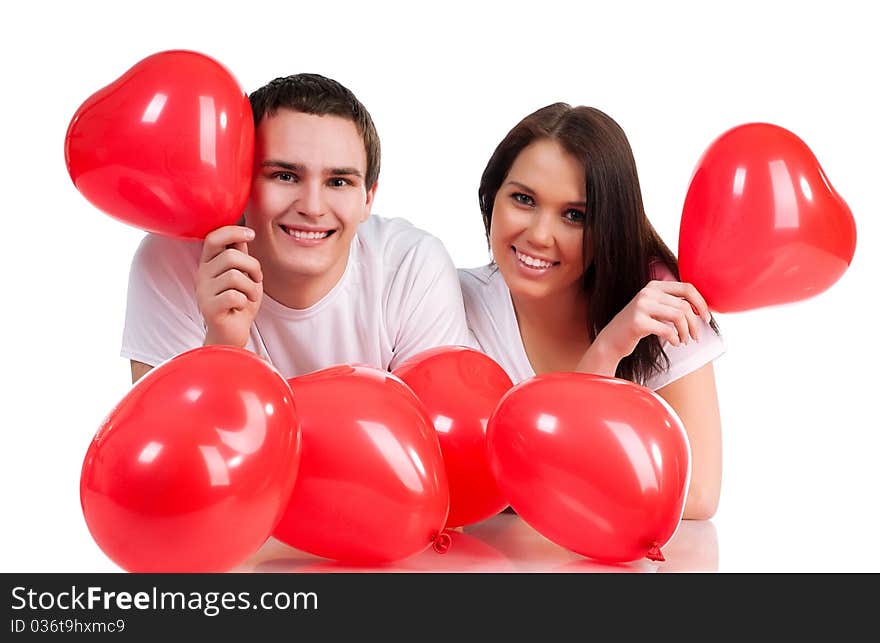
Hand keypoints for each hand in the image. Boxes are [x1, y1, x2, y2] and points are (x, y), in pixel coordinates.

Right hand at [196, 226, 262, 347]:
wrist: (233, 334)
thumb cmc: (240, 303)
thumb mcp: (245, 275)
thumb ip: (241, 255)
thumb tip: (244, 231)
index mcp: (209, 263)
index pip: (214, 238)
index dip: (232, 231)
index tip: (251, 234)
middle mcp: (202, 275)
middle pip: (230, 257)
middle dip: (253, 267)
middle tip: (257, 280)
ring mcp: (203, 292)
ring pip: (235, 276)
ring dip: (251, 287)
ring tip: (250, 296)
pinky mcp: (208, 308)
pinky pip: (234, 295)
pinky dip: (246, 300)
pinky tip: (242, 307)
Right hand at [593, 280, 711, 362]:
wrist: (611, 340)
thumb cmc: (638, 326)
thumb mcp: (654, 309)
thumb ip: (671, 303)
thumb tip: (700, 308)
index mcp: (654, 286)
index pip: (687, 287)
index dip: (701, 303)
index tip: (706, 318)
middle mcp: (647, 292)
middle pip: (684, 305)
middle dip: (694, 324)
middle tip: (696, 337)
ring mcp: (641, 306)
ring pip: (679, 316)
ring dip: (686, 332)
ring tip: (683, 340)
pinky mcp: (638, 322)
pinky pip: (667, 330)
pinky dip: (675, 339)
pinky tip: (674, 343)